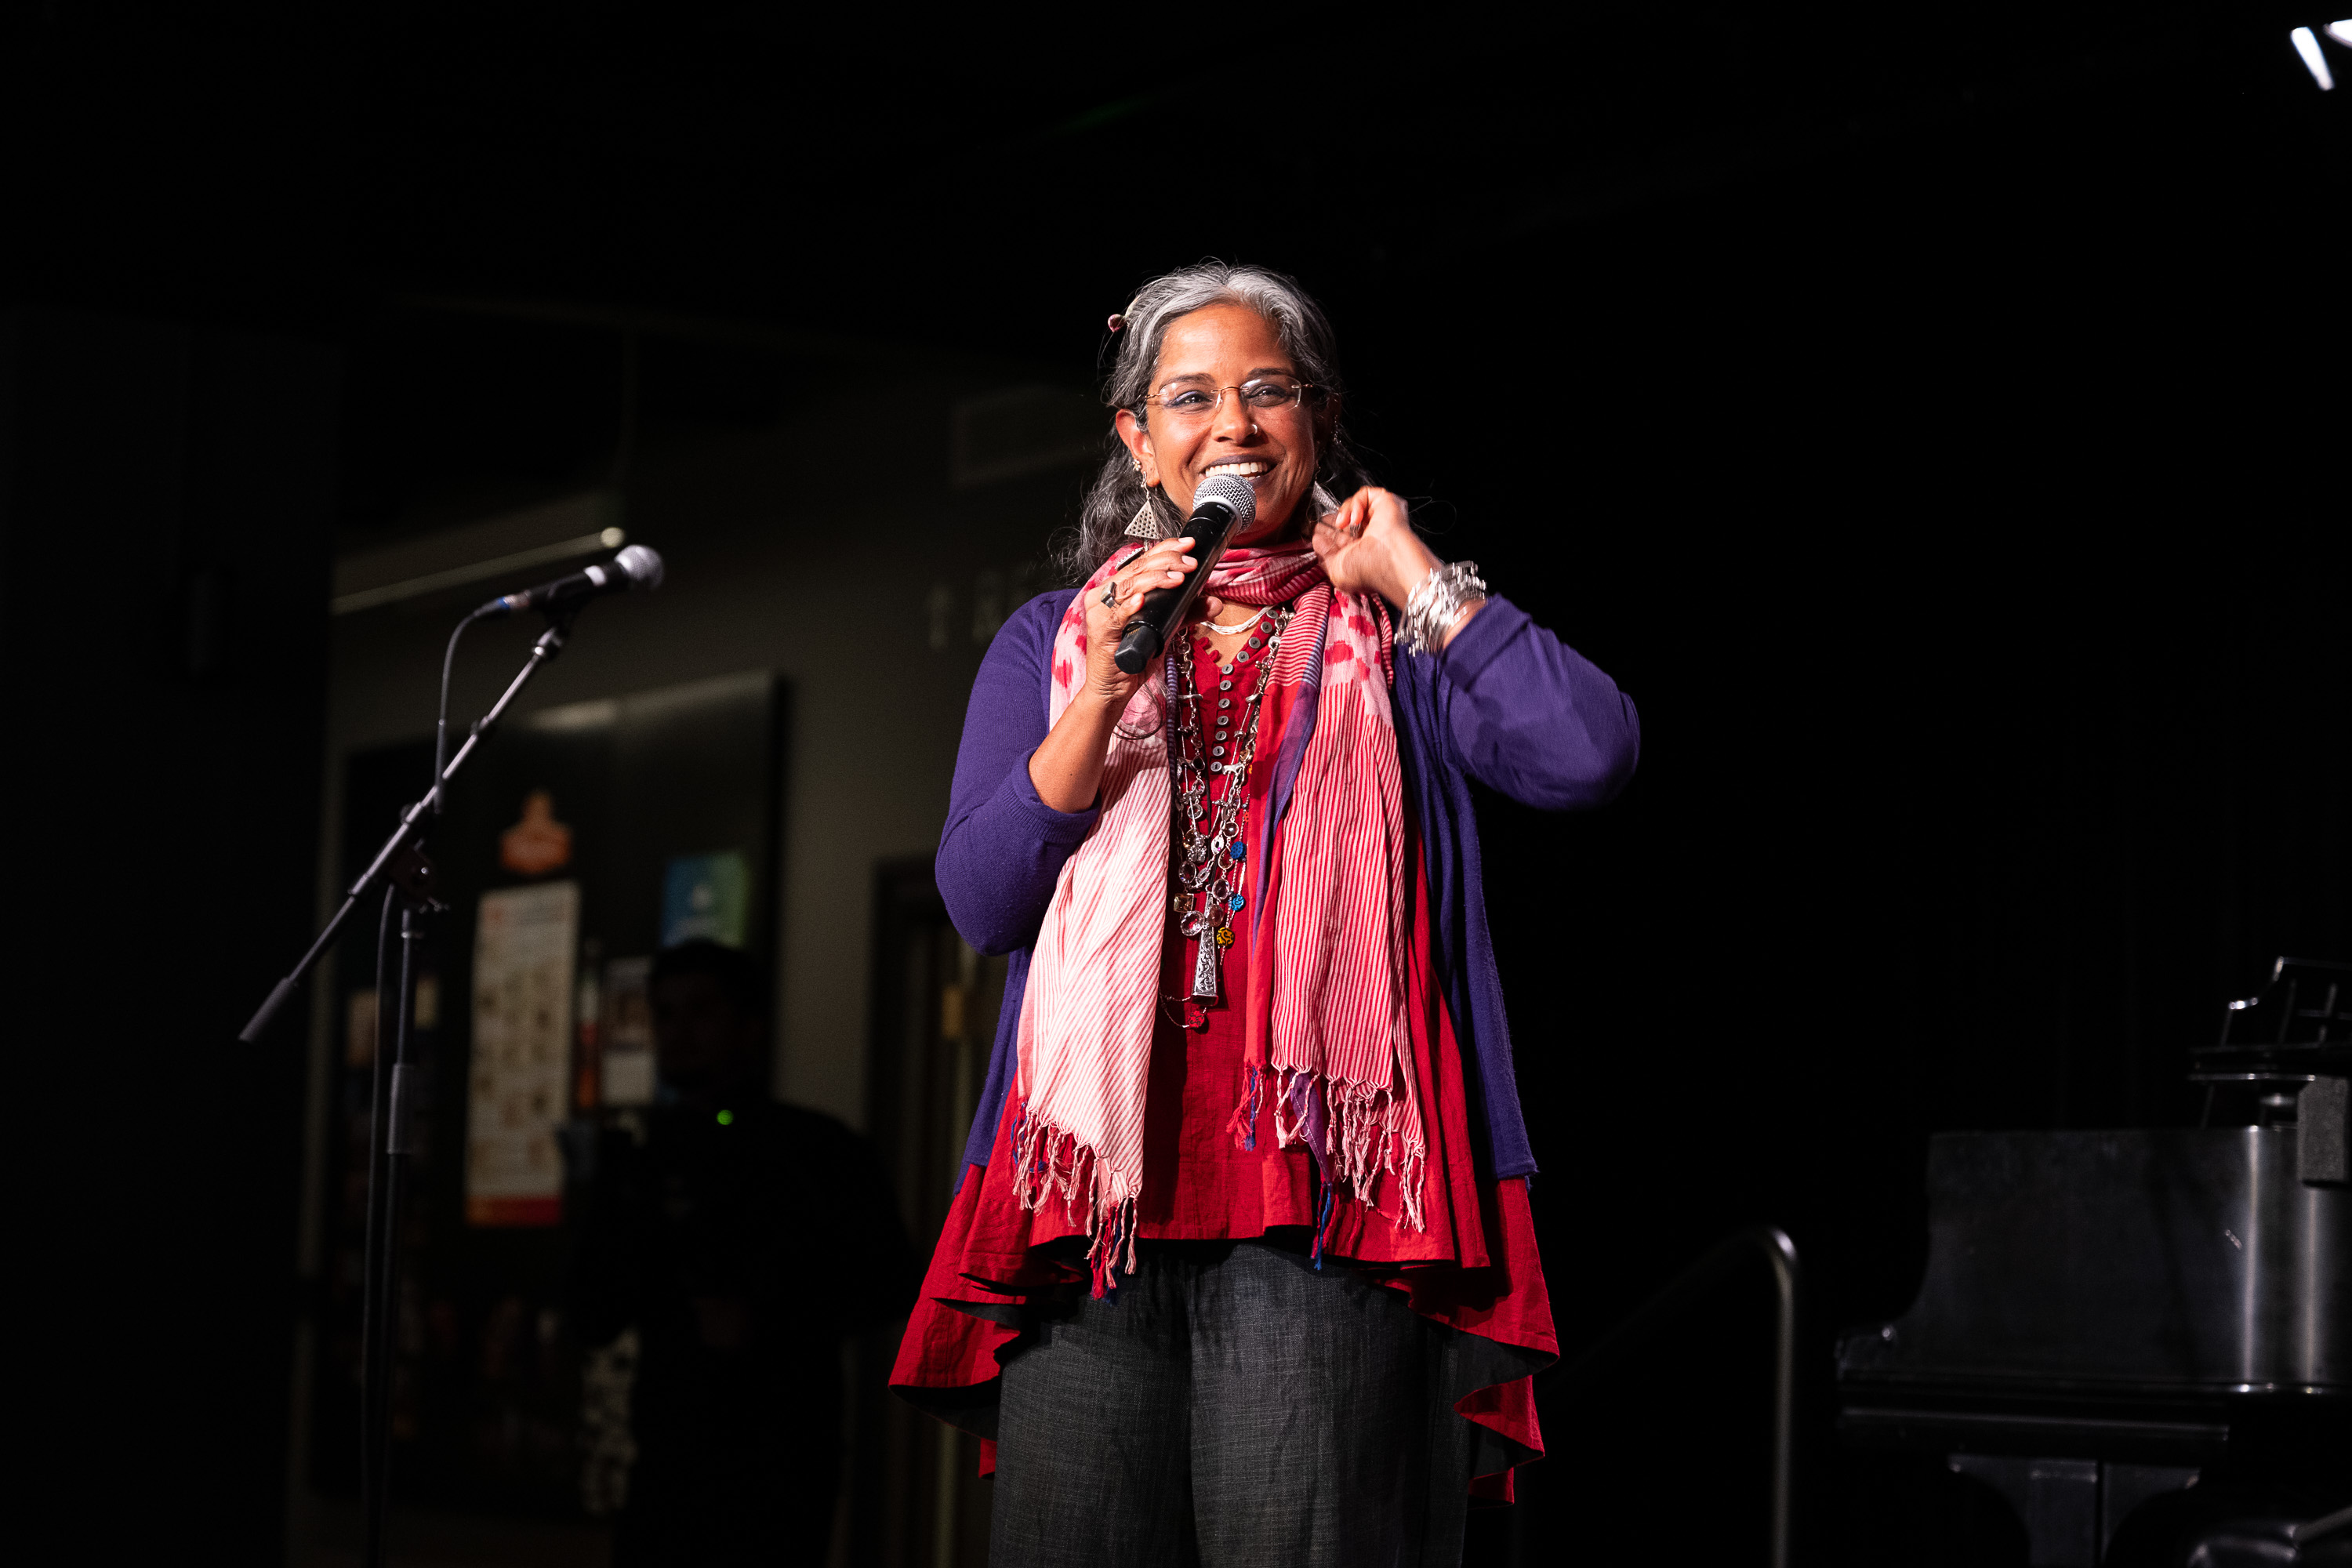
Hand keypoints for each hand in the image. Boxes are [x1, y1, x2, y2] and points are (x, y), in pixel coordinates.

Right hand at [1031, 535, 1199, 812]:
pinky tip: (1144, 599)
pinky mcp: (1100, 630)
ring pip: (1129, 585)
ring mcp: (1100, 612)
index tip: (1188, 544)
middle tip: (1190, 562)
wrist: (1114, 690)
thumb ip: (1187, 613)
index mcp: (1117, 589)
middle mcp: (1105, 595)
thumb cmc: (1134, 657)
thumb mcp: (1165, 629)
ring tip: (1179, 577)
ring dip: (1156, 579)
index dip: (1165, 549)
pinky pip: (1117, 613)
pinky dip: (1131, 605)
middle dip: (1166, 561)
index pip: (1141, 561)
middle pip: (1136, 569)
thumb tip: (1214, 601)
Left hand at [1311, 487, 1439, 607]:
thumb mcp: (1335, 569)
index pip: (1339, 538)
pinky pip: (1364, 494)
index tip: (1316, 532)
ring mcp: (1378, 519)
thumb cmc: (1368, 570)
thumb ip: (1323, 554)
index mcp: (1359, 552)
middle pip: (1344, 520)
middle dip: (1332, 521)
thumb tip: (1317, 539)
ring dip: (1343, 512)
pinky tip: (1356, 518)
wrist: (1389, 560)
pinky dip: (1356, 503)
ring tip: (1342, 523)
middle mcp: (1369, 536)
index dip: (1325, 533)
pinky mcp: (1386, 503)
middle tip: (1323, 523)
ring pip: (1352, 505)